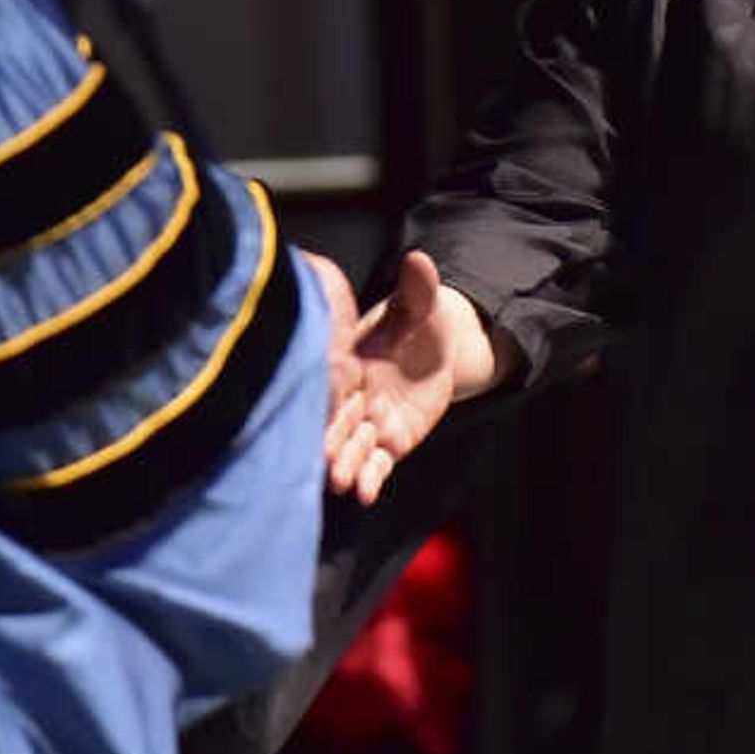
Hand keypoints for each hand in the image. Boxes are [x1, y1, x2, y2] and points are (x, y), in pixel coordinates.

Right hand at [323, 249, 503, 505]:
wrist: (438, 350)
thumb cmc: (419, 323)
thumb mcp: (420, 304)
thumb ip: (416, 288)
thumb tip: (419, 259)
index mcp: (346, 361)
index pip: (329, 379)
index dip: (323, 394)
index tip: (316, 408)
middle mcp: (348, 395)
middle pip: (333, 420)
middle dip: (327, 439)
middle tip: (322, 457)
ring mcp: (365, 423)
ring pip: (349, 448)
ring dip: (343, 464)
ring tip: (340, 481)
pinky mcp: (387, 443)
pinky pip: (375, 465)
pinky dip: (368, 480)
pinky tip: (364, 494)